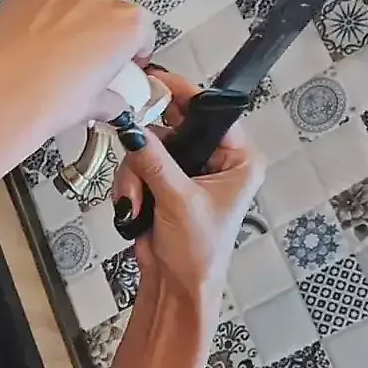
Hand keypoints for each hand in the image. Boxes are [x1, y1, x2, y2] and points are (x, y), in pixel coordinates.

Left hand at [0, 0, 150, 140]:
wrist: (2, 95)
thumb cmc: (54, 100)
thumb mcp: (95, 106)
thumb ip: (111, 98)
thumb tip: (110, 102)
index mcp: (127, 23)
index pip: (143, 32)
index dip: (134, 51)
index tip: (124, 64)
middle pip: (107, 11)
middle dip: (99, 31)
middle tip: (83, 61)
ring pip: (72, 2)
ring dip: (67, 20)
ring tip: (50, 52)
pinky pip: (40, 0)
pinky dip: (38, 15)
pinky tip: (27, 42)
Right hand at [112, 71, 263, 295]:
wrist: (177, 285)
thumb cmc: (198, 251)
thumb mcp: (179, 201)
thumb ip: (153, 161)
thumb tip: (132, 128)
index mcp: (237, 158)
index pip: (210, 112)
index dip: (181, 96)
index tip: (153, 82)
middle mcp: (215, 159)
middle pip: (172, 126)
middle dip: (148, 148)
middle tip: (134, 153)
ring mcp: (186, 170)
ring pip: (147, 147)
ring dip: (135, 176)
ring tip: (137, 205)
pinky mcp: (162, 182)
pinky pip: (137, 165)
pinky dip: (129, 186)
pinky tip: (134, 209)